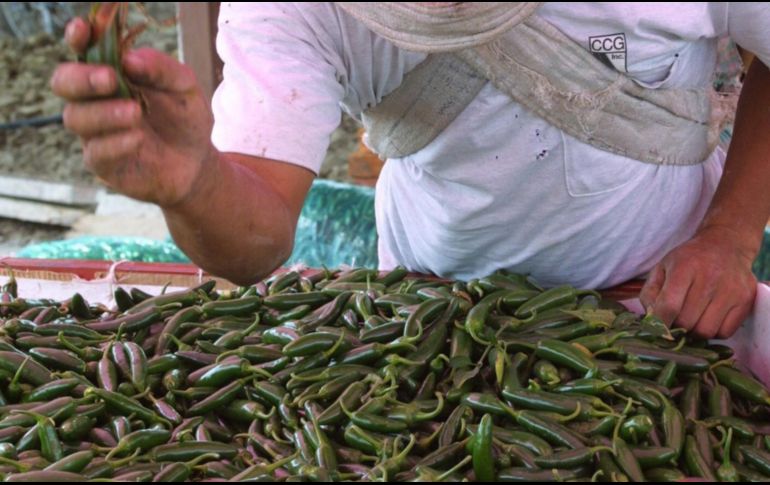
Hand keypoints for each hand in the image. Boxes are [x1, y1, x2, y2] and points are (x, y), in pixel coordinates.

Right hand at [51, 17, 213, 206]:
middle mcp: (95, 99)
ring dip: (104, 112)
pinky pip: (95, 152)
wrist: (197, 164)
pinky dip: (115, 142)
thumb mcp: (184, 88)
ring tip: (136, 112)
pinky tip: (138, 138)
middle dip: (82, 79)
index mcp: (111, 73)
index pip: (83, 51)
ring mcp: (95, 132)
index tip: (83, 32)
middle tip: (110, 79)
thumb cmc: (185, 119)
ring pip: (76, 117)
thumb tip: (129, 59)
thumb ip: (161, 69)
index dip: (78, 38)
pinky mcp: (102, 162)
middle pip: (63, 82)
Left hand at [639, 226, 756, 338]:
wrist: (726, 245)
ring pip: (705, 331)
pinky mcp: (746, 301)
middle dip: (676, 326)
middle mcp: (710, 278)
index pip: (669, 305)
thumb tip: (651, 319)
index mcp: (684, 267)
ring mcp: (731, 290)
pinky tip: (708, 319)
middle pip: (687, 321)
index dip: (659, 322)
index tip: (657, 326)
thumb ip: (650, 293)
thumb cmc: (689, 260)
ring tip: (692, 319)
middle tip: (675, 319)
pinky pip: (725, 333)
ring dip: (694, 331)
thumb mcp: (662, 267)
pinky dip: (713, 332)